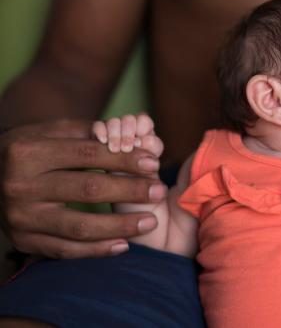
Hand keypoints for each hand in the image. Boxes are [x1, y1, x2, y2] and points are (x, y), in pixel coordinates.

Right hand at [0, 119, 166, 258]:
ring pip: (79, 226)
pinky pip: (65, 250)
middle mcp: (19, 186)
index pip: (86, 155)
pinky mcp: (22, 241)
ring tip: (151, 221)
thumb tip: (135, 135)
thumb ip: (90, 132)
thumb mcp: (51, 131)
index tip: (153, 163)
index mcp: (27, 152)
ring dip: (120, 226)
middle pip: (86, 190)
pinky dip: (97, 250)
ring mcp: (19, 217)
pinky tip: (124, 244)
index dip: (123, 159)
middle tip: (158, 190)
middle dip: (129, 191)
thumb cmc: (31, 149)